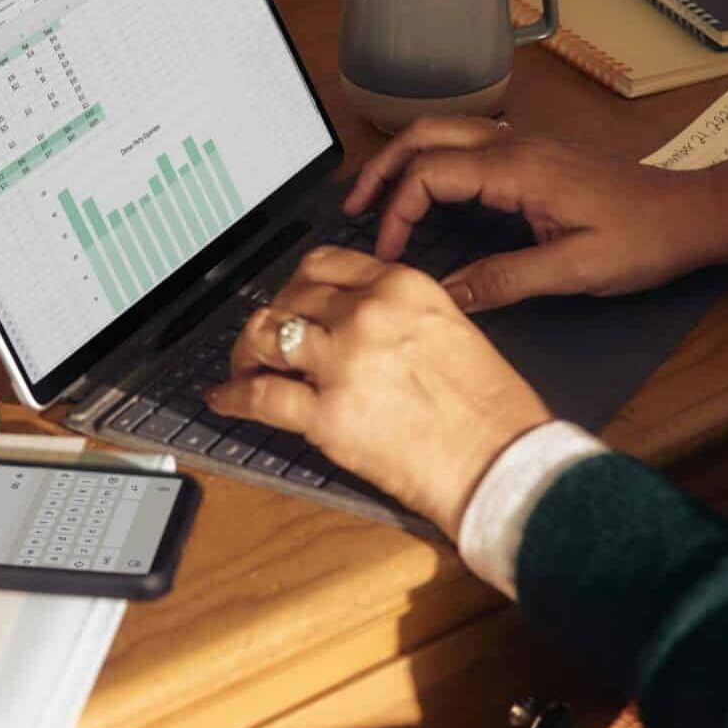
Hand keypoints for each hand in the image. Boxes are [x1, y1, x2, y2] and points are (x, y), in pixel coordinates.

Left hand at [205, 246, 551, 537]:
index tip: (292, 301)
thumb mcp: (452, 330)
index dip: (297, 285)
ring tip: (243, 368)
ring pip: (263, 334)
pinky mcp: (326, 415)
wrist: (503, 463)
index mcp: (403, 287)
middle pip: (289, 296)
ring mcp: (343, 362)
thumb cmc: (491, 410)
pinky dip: (232, 398)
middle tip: (266, 341)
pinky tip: (225, 400)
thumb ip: (401, 315)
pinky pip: (259, 397)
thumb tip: (357, 323)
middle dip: (271, 318)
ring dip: (245, 352)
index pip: (324, 264)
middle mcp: (368, 314)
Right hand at [343, 116, 727, 311]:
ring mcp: (522, 147)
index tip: (389, 255)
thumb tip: (445, 297)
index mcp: (518, 170)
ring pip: (442, 133)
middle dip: (380, 170)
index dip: (397, 212)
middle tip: (352, 210)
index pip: (429, 174)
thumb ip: (505, 281)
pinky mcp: (531, 157)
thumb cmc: (643, 239)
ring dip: (402, 160)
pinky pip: (464, 144)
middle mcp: (514, 147)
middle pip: (424, 136)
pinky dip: (429, 161)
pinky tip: (424, 193)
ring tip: (374, 199)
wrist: (691, 214)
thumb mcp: (574, 271)